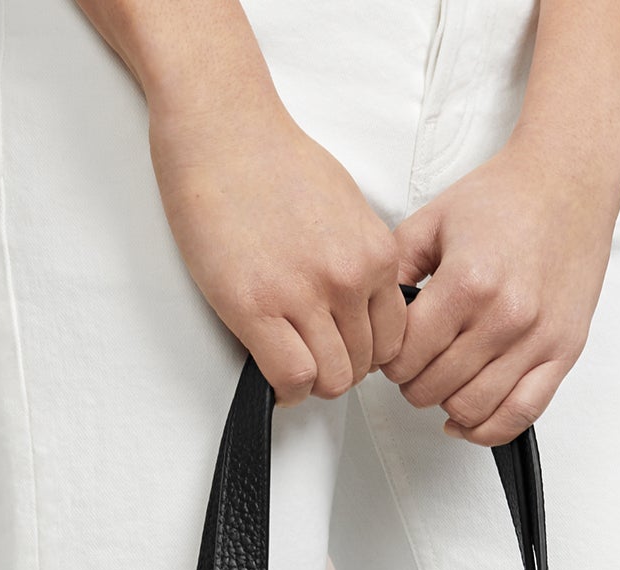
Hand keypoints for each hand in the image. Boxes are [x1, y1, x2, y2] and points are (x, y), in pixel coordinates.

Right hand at [149, 90, 405, 404]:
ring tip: (292, 365)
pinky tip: (275, 377)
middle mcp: (348, 278)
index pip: (395, 339)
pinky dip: (286, 389)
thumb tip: (363, 307)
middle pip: (364, 366)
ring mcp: (303, 294)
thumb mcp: (348, 208)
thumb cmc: (275, 161)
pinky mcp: (256, 306)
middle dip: (341, 370)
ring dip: (313, 383)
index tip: (347, 350)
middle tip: (314, 358)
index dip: (370, 354)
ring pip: (332, 380)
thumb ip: (363, 260)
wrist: (224, 130)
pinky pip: (292, 378)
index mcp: (376, 255)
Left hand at [382, 137, 619, 445]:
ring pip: (473, 407)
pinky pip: (522, 413)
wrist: (567, 182)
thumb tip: (375, 317)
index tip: (392, 355)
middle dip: (413, 384)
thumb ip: (395, 270)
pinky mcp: (563, 351)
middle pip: (435, 386)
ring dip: (446, 406)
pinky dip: (488, 428)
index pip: (408, 355)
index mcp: (467, 282)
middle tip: (413, 368)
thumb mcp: (432, 220)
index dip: (389, 362)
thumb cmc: (505, 197)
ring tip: (441, 385)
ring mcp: (537, 338)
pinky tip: (468, 421)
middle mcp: (504, 316)